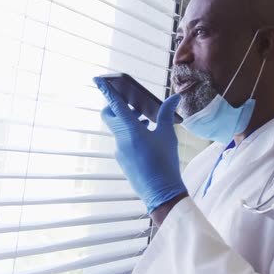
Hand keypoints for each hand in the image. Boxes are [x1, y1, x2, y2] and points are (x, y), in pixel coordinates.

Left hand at [93, 77, 186, 213]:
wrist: (161, 193)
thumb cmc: (165, 162)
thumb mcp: (168, 136)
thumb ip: (167, 114)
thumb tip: (174, 97)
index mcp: (131, 129)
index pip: (114, 104)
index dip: (106, 91)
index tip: (98, 80)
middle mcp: (120, 139)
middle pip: (109, 115)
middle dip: (115, 106)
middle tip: (132, 105)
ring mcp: (119, 150)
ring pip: (117, 129)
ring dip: (127, 121)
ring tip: (146, 121)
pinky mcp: (121, 160)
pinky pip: (122, 141)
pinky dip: (131, 135)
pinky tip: (146, 139)